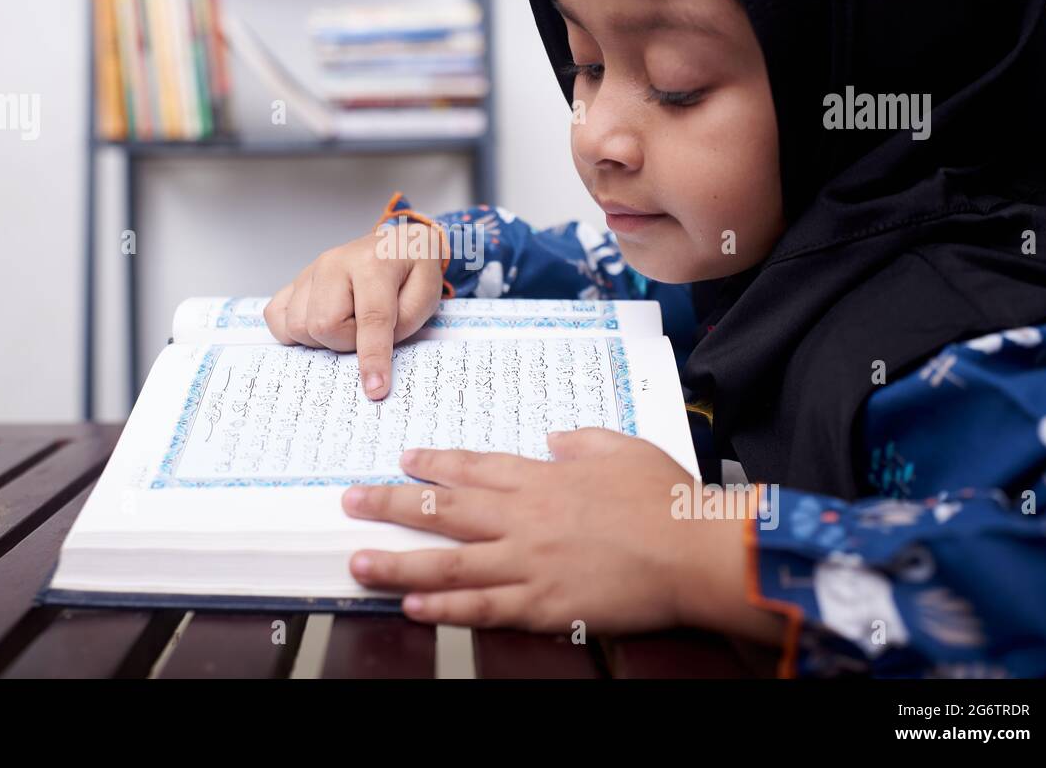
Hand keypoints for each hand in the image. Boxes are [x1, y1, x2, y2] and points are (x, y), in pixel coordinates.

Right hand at [264, 223, 444, 398]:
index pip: (371, 319)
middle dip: (348, 342)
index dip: (373, 358)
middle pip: (324, 325)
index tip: (375, 389)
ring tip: (347, 324)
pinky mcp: (295, 282)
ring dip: (324, 339)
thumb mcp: (426, 294)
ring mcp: (310, 271)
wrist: (395, 244)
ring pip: (298, 326)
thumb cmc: (411, 270)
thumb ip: (403, 325)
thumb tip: (369, 357)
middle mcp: (334, 263)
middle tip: (367, 331)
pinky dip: (294, 331)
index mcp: (374, 264)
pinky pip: (276, 316)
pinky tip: (317, 326)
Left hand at [341, 428, 787, 643]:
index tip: (404, 458)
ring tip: (358, 562)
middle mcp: (524, 517)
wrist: (693, 549)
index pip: (475, 467)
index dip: (435, 463)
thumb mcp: (624, 449)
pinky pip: (482, 607)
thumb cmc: (666, 499)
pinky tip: (411, 606)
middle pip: (444, 508)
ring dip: (398, 562)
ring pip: (448, 562)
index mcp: (543, 478)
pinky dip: (444, 608)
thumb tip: (555, 438)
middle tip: (351, 500)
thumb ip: (583, 440)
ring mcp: (529, 562)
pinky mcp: (543, 604)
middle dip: (392, 503)